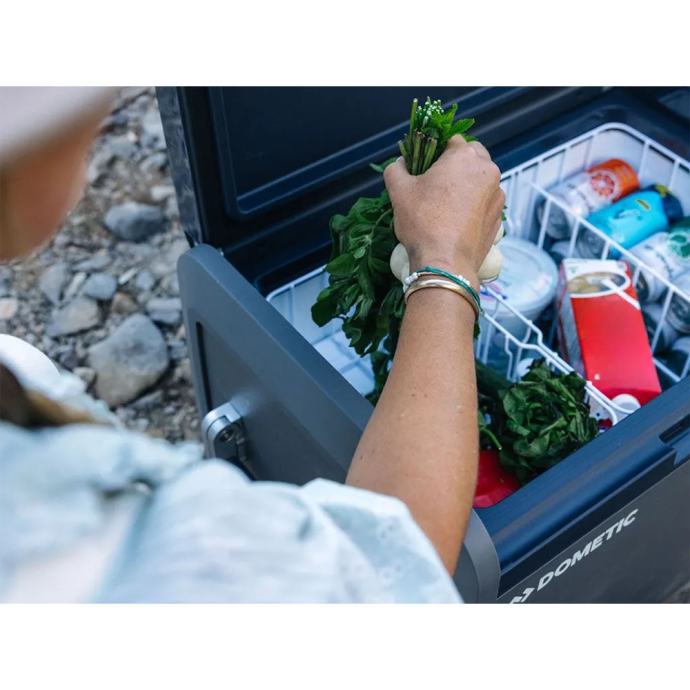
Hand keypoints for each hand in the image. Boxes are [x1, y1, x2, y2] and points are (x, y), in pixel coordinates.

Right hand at [383, 136, 504, 286]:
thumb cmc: (423, 223)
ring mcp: (496, 195)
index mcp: (464, 157)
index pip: (451, 140)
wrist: (445, 263)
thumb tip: (400, 163)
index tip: (425, 166)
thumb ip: (396, 168)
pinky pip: (485, 203)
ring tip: (445, 205)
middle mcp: (487, 171)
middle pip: (472, 157)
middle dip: (456, 165)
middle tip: (435, 184)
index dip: (436, 151)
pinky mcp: (498, 217)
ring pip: (480, 181)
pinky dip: (473, 206)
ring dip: (466, 185)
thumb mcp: (398, 191)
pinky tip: (455, 221)